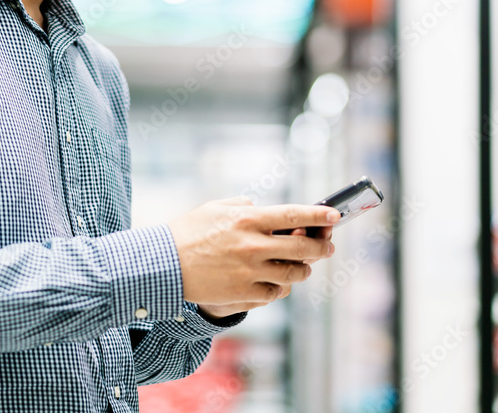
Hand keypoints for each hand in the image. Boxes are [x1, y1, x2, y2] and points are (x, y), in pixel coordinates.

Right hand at [167, 197, 338, 314]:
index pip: (293, 215)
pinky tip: (279, 283)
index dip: (318, 215)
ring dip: (304, 269)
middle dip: (320, 247)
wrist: (163, 265)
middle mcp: (253, 245)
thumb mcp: (214, 208)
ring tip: (305, 266)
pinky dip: (280, 288)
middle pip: (302, 246)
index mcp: (247, 219)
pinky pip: (274, 293)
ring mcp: (249, 271)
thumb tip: (260, 207)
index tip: (334, 215)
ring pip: (293, 273)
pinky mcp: (243, 293)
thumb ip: (241, 205)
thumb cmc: (187, 232)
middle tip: (327, 246)